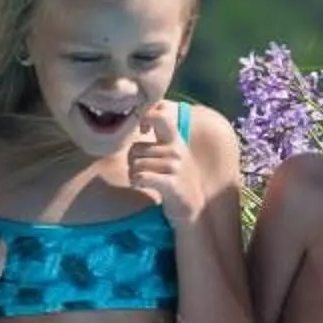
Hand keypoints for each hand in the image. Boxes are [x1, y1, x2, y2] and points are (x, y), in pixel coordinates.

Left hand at [126, 106, 204, 224]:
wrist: (192, 206)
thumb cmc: (175, 179)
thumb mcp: (172, 154)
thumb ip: (159, 139)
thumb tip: (139, 122)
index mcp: (175, 140)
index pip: (160, 116)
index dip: (145, 118)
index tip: (142, 131)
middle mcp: (176, 151)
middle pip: (136, 148)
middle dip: (131, 161)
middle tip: (137, 170)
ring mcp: (176, 167)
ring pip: (136, 164)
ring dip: (132, 174)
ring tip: (139, 180)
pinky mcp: (172, 184)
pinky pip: (142, 176)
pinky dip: (136, 181)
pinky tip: (140, 185)